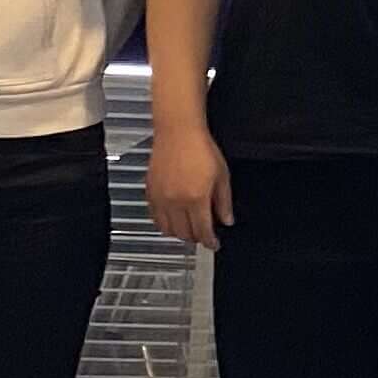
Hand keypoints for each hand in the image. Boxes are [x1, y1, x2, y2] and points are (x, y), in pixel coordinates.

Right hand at [147, 124, 233, 250]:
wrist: (178, 132)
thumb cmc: (202, 149)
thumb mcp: (222, 176)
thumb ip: (224, 202)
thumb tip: (227, 220)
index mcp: (196, 198)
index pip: (202, 230)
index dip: (210, 241)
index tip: (214, 244)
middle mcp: (175, 202)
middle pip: (184, 233)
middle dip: (196, 238)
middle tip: (204, 234)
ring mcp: (160, 199)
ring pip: (167, 229)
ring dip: (180, 233)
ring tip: (189, 228)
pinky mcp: (150, 193)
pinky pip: (155, 218)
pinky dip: (164, 224)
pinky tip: (173, 220)